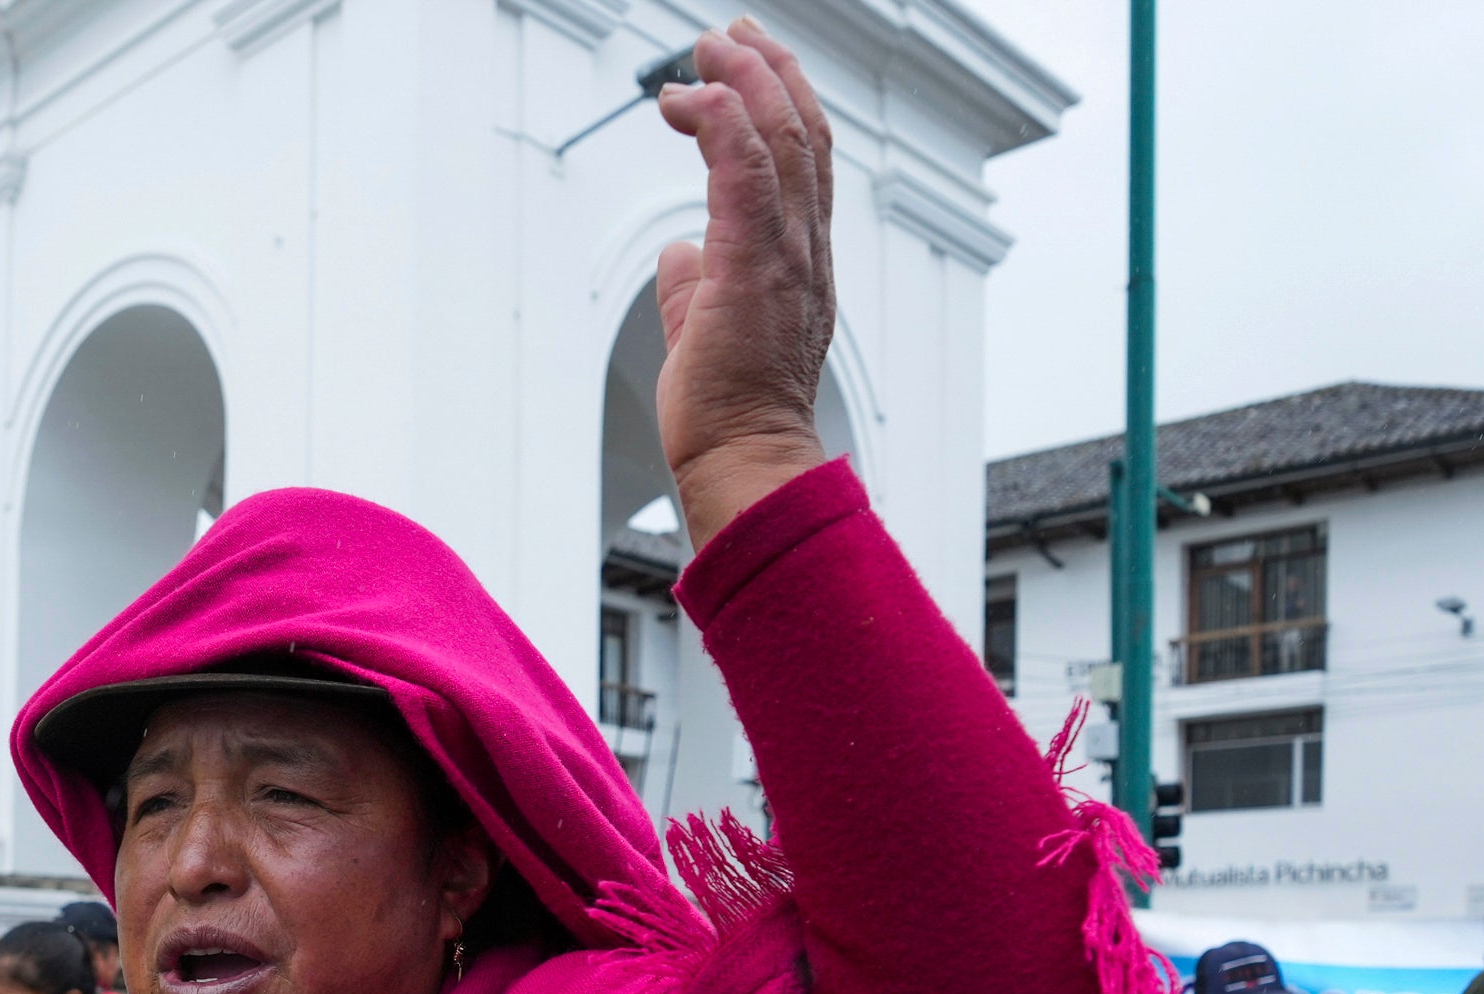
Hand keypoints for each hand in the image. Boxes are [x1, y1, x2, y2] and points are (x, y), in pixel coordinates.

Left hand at [651, 22, 837, 552]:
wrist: (745, 462)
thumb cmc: (728, 414)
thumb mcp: (709, 331)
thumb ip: (695, 286)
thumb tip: (676, 254)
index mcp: (800, 262)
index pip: (805, 163)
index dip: (779, 105)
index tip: (745, 68)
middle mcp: (807, 249)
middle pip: (804, 133)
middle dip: (766, 72)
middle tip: (727, 34)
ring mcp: (788, 256)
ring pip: (783, 140)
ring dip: (743, 82)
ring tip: (707, 48)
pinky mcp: (755, 267)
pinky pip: (747, 175)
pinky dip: (722, 126)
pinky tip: (691, 98)